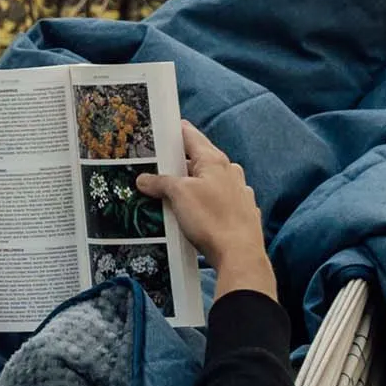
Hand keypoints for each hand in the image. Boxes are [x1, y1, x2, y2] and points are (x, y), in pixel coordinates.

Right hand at [138, 123, 275, 300]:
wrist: (239, 255)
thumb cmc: (211, 220)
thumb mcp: (178, 195)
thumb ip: (160, 183)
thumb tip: (144, 179)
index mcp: (214, 160)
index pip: (191, 136)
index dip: (175, 132)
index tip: (161, 130)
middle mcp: (229, 171)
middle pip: (199, 159)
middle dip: (179, 164)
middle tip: (158, 169)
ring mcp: (238, 192)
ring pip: (209, 181)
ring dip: (192, 185)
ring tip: (171, 196)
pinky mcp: (241, 212)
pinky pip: (218, 201)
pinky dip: (205, 203)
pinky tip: (194, 215)